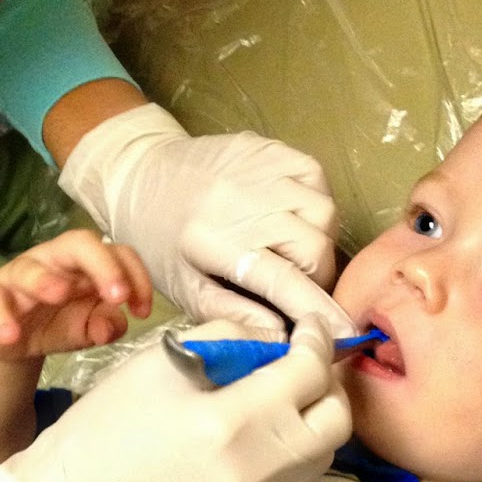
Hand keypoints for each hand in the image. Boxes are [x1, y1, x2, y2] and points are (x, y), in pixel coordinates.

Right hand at [0, 230, 151, 361]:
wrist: (7, 339)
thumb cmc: (54, 322)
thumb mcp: (87, 329)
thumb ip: (106, 326)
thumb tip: (113, 325)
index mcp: (84, 264)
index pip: (117, 253)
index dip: (135, 276)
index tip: (141, 310)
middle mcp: (53, 261)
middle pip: (79, 244)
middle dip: (103, 266)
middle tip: (117, 296)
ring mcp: (18, 276)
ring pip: (30, 268)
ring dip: (46, 281)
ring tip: (60, 295)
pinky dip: (1, 318)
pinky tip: (11, 335)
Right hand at [0, 314, 351, 481]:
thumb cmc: (105, 430)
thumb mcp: (158, 364)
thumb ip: (227, 340)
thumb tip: (272, 340)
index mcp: (232, 420)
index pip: (309, 370)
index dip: (315, 339)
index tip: (307, 328)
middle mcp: (260, 471)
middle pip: (336, 419)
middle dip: (325, 384)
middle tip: (301, 366)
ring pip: (324, 458)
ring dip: (312, 424)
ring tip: (280, 406)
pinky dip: (297, 462)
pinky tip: (264, 448)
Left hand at [58, 103, 351, 337]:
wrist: (140, 173)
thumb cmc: (159, 239)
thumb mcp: (185, 288)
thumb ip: (233, 314)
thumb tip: (282, 334)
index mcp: (216, 242)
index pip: (284, 281)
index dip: (318, 311)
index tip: (342, 334)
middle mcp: (242, 202)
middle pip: (315, 247)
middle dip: (317, 276)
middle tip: (298, 285)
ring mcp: (259, 168)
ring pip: (324, 212)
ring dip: (319, 239)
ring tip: (293, 250)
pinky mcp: (269, 147)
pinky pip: (316, 179)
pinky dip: (314, 203)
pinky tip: (292, 216)